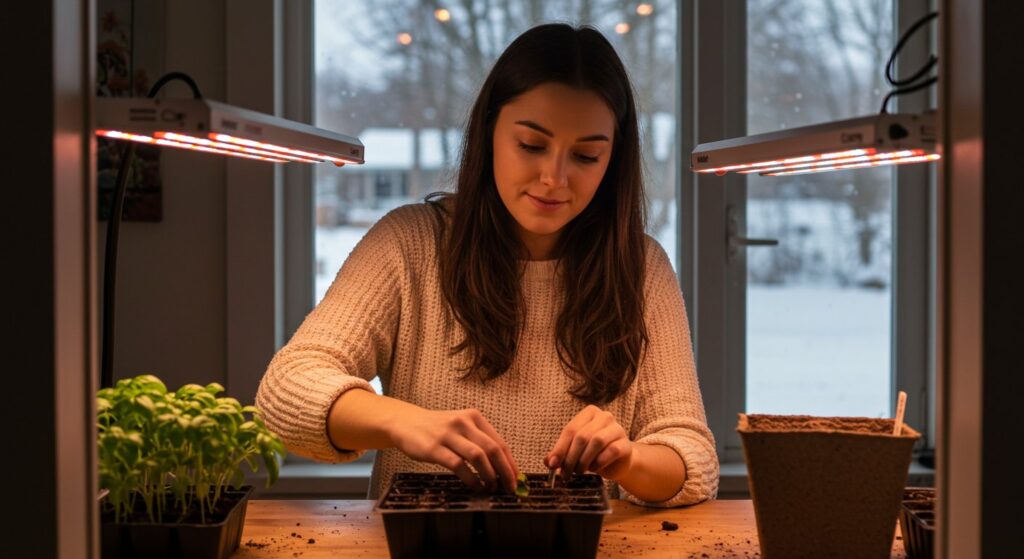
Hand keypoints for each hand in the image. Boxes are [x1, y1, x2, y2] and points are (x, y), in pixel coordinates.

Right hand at [389, 407, 518, 492]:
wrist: (406, 423)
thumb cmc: (437, 428)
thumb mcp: (460, 425)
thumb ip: (478, 440)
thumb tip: (502, 466)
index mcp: (474, 417)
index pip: (499, 442)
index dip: (510, 463)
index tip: (516, 479)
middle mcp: (463, 423)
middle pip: (492, 449)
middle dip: (504, 471)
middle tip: (509, 487)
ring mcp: (448, 435)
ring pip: (478, 456)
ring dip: (489, 475)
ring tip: (491, 488)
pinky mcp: (434, 448)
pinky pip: (458, 465)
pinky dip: (471, 478)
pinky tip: (475, 486)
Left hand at [546, 405, 633, 481]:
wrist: (617, 462)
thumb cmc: (593, 453)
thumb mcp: (574, 450)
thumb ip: (560, 453)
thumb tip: (548, 462)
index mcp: (589, 413)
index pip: (570, 429)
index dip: (560, 448)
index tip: (552, 464)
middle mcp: (604, 416)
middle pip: (582, 436)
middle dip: (571, 457)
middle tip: (566, 472)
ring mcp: (617, 429)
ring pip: (596, 441)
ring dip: (584, 460)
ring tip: (579, 471)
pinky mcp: (626, 444)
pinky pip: (611, 451)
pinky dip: (599, 462)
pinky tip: (594, 468)